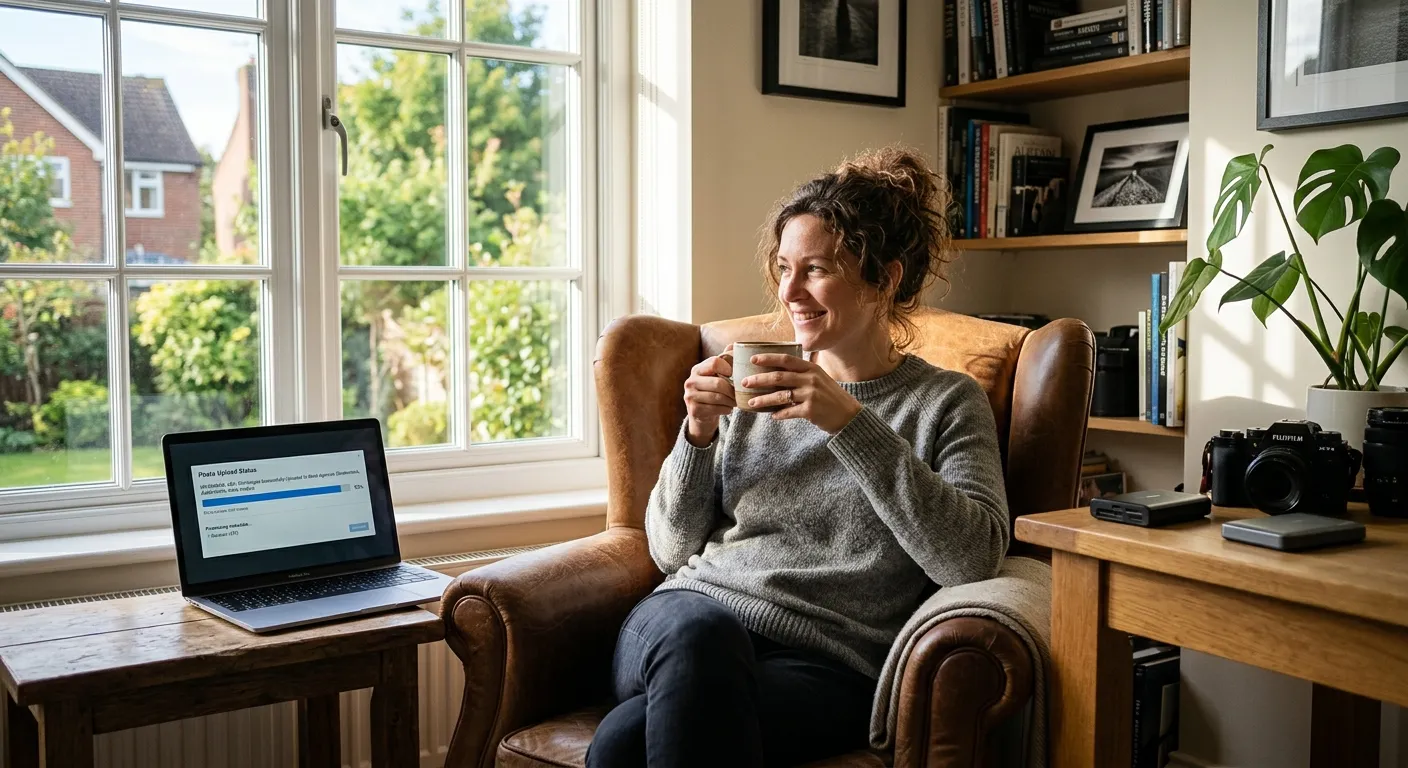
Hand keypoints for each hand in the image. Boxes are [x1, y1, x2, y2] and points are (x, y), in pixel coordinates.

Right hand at [683, 346, 735, 445]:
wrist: (702, 414)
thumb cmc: (712, 391)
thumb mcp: (717, 375)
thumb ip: (724, 360)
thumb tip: (734, 344)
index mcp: (697, 369)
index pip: (714, 362)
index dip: (728, 368)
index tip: (733, 375)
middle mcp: (690, 381)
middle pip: (718, 383)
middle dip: (733, 390)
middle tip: (740, 393)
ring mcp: (690, 396)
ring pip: (718, 397)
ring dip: (731, 401)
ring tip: (736, 401)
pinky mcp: (693, 410)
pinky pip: (716, 409)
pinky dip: (726, 409)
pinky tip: (728, 409)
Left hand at [741, 354, 862, 433]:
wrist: (848, 415)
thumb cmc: (829, 396)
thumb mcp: (819, 378)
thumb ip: (801, 373)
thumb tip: (776, 372)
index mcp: (811, 368)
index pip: (786, 359)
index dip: (768, 358)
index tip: (752, 359)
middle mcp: (811, 379)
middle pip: (779, 377)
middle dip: (759, 379)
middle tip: (744, 382)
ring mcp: (811, 394)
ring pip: (780, 396)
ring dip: (763, 399)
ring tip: (751, 403)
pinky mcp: (811, 410)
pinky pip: (789, 412)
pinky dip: (779, 414)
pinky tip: (772, 416)